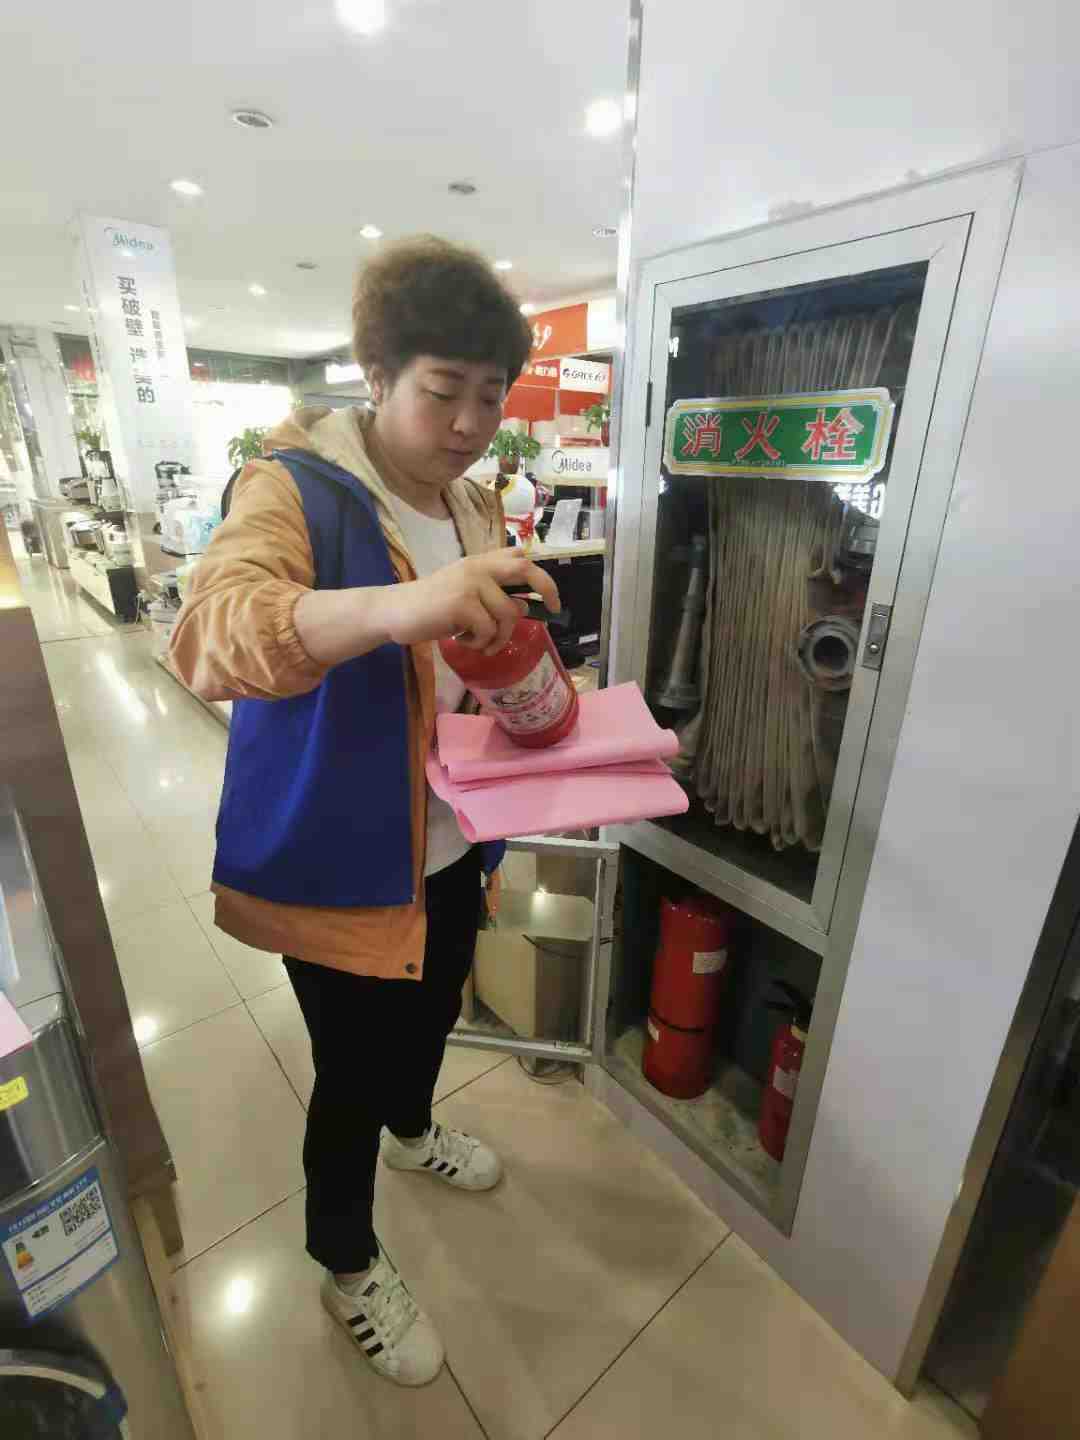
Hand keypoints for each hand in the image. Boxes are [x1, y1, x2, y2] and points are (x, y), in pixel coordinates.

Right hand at [379, 549, 560, 654]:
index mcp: (480, 562)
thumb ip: (494, 596)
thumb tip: (525, 607)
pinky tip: (461, 640)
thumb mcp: (465, 595)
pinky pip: (488, 631)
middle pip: (525, 570)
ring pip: (508, 615)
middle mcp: (478, 567)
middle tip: (553, 610)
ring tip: (478, 643)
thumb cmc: (431, 606)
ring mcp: (470, 584)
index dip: (541, 576)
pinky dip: (479, 643)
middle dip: (547, 589)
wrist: (394, 611)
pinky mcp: (461, 604)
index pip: (519, 557)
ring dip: (498, 638)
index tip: (551, 600)